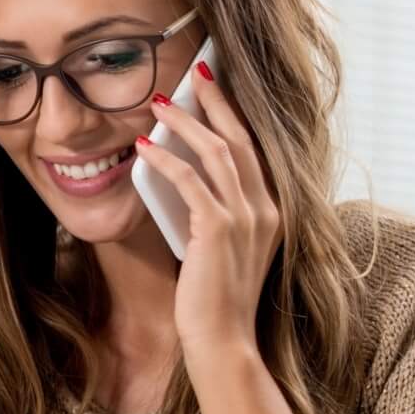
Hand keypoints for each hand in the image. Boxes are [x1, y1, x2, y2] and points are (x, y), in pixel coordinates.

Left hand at [134, 59, 280, 363]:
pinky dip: (164, 161)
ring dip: (185, 123)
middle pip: (241, 139)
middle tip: (196, 71)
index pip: (255, 150)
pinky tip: (142, 149)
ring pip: (216, 153)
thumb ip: (214, 213)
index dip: (235, 115)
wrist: (223, 341)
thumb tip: (181, 175)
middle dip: (216, 101)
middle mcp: (266, 209)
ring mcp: (245, 219)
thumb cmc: (215, 299)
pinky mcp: (217, 231)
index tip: (215, 87)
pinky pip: (190, 182)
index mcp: (273, 212)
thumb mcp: (222, 248)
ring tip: (158, 103)